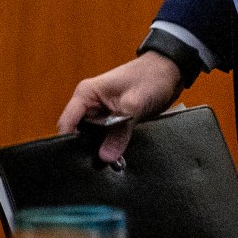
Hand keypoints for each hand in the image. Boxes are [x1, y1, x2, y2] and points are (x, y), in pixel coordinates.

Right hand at [57, 51, 184, 163]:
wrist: (171, 71)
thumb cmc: (150, 76)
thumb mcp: (134, 105)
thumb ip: (119, 132)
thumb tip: (106, 157)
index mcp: (86, 94)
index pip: (67, 123)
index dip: (69, 142)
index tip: (77, 160)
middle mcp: (90, 104)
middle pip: (78, 134)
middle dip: (86, 150)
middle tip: (99, 165)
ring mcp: (102, 113)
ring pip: (93, 138)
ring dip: (101, 149)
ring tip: (111, 163)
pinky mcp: (114, 120)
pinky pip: (107, 138)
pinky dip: (111, 146)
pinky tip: (119, 158)